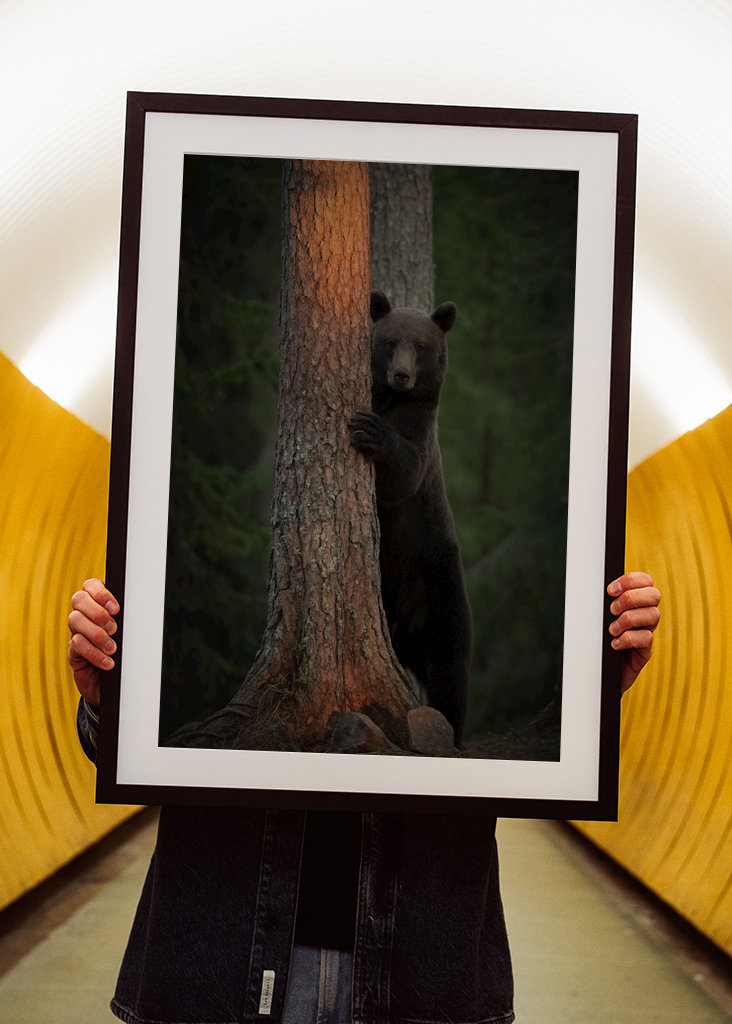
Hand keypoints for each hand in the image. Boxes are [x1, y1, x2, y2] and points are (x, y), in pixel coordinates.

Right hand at [67, 579, 119, 704]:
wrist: (116, 684)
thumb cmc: (126, 653)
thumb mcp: (129, 634)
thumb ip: (129, 620)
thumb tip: (141, 610)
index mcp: (99, 605)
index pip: (91, 585)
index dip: (100, 593)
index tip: (116, 609)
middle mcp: (85, 615)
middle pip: (78, 599)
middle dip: (98, 612)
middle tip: (114, 629)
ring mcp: (76, 632)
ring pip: (75, 620)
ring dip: (96, 634)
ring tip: (112, 648)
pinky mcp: (73, 652)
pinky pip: (76, 644)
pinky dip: (94, 653)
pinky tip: (108, 662)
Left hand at [607, 571, 660, 692]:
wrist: (597, 672)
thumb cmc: (596, 640)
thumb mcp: (598, 617)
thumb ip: (602, 602)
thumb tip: (591, 586)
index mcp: (635, 602)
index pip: (645, 581)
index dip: (631, 580)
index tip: (610, 590)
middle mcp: (644, 615)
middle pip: (654, 595)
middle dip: (630, 598)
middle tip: (612, 610)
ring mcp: (646, 632)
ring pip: (653, 615)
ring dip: (628, 619)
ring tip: (612, 630)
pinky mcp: (645, 651)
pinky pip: (646, 638)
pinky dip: (628, 639)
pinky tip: (614, 644)